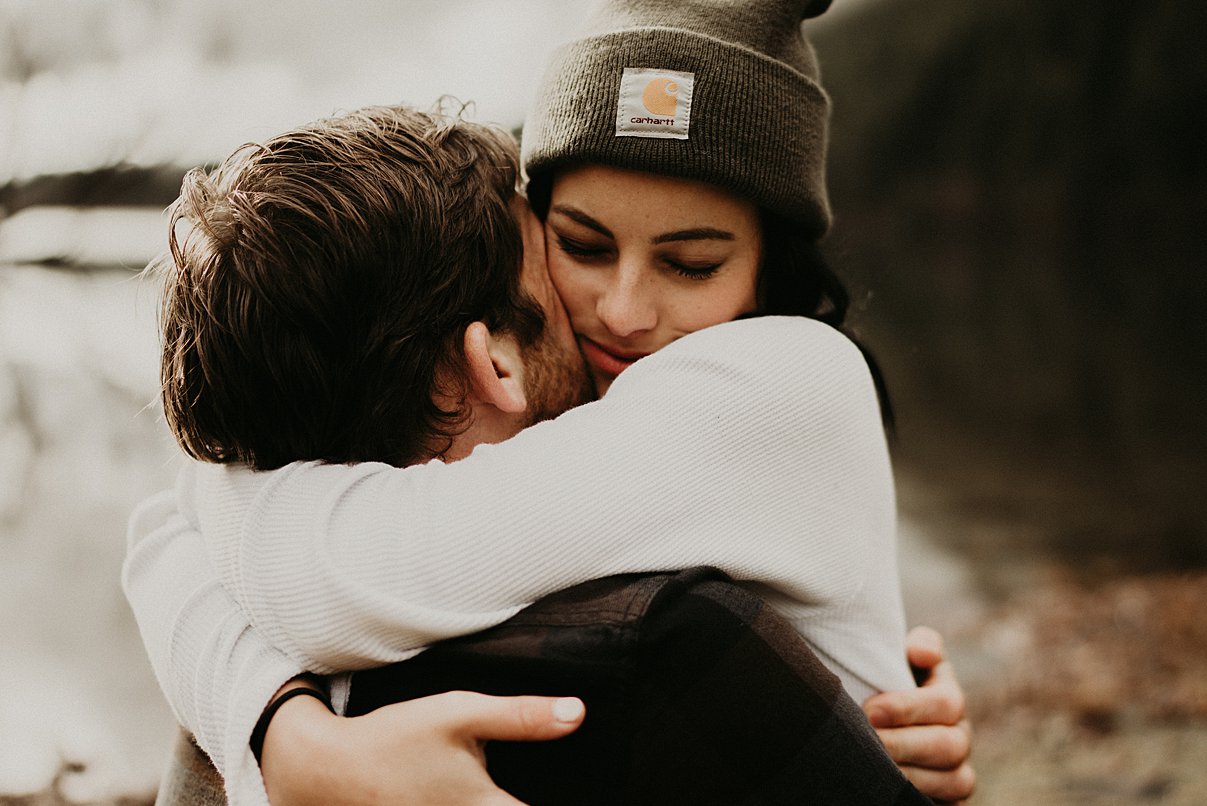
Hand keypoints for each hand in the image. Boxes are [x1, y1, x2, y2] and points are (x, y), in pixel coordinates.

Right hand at [261, 690, 585, 804]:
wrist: (325, 771)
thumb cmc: (396, 739)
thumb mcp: (459, 714)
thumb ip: (521, 717)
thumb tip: (578, 713)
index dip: (574, 801)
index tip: (600, 789)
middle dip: (527, 797)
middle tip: (534, 780)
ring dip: (499, 803)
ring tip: (497, 786)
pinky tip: (473, 793)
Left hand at [863, 627, 975, 803]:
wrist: (876, 722)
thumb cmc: (884, 684)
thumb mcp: (901, 658)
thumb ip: (918, 645)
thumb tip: (923, 654)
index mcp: (949, 698)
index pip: (946, 703)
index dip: (908, 708)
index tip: (870, 709)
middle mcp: (959, 737)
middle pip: (949, 746)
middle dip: (904, 744)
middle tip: (868, 738)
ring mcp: (956, 772)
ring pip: (953, 782)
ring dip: (911, 777)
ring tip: (874, 768)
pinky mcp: (947, 800)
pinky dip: (921, 800)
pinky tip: (887, 792)